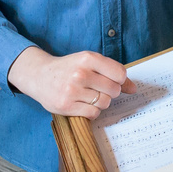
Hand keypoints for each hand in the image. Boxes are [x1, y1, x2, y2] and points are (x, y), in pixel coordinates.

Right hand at [9, 48, 130, 117]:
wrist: (39, 76)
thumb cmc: (68, 69)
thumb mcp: (89, 63)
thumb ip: (111, 72)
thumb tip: (133, 88)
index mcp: (87, 58)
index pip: (120, 74)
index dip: (120, 80)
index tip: (112, 80)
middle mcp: (80, 73)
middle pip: (114, 90)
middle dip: (110, 92)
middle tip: (98, 89)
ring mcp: (72, 90)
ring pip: (105, 103)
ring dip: (101, 102)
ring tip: (89, 96)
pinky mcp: (66, 106)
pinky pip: (93, 113)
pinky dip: (92, 111)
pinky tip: (83, 103)